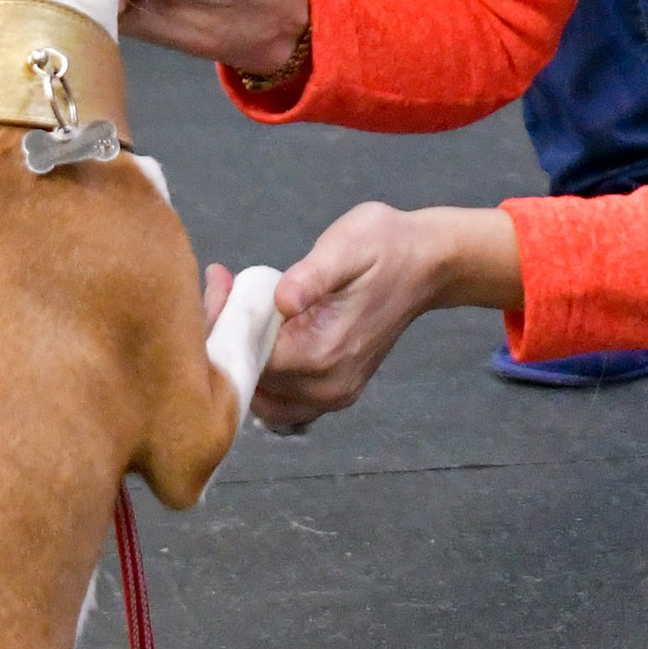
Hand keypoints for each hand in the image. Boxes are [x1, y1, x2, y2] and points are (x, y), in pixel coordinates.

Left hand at [221, 203, 522, 433]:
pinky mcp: (336, 394)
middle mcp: (327, 387)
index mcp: (323, 353)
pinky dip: (264, 376)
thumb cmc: (385, 245)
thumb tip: (283, 298)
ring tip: (242, 309)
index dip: (223, 322)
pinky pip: (282, 403)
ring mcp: (333, 396)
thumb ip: (312, 275)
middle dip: (227, 338)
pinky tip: (263, 336)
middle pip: (249, 380)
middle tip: (224, 287)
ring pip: (260, 397)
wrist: (428, 264)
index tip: (220, 281)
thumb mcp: (347, 244)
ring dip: (243, 359)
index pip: (246, 356)